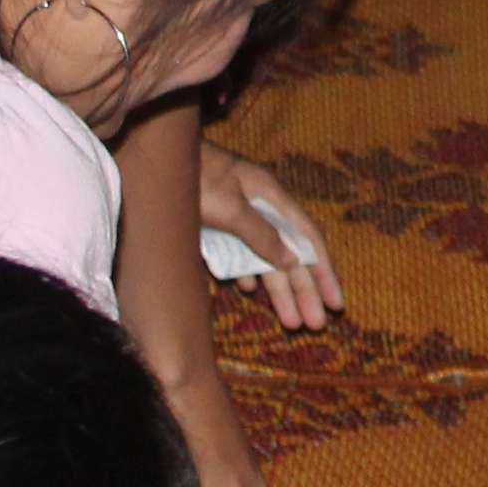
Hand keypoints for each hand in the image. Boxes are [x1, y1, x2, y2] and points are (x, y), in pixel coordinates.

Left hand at [202, 146, 344, 331]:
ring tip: (290, 322)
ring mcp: (236, 218)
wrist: (151, 162)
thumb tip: (293, 262)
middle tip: (315, 324)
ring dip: (278, 291)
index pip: (308, 239)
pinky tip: (249, 290)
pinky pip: (237, 256)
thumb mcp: (230, 207)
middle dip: (304, 291)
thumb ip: (261, 234)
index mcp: (271, 197)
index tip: (336, 302)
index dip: (324, 271)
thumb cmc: (193, 178)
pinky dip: (246, 274)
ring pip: (264, 261)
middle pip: (288, 256)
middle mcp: (259, 209)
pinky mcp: (214, 227)